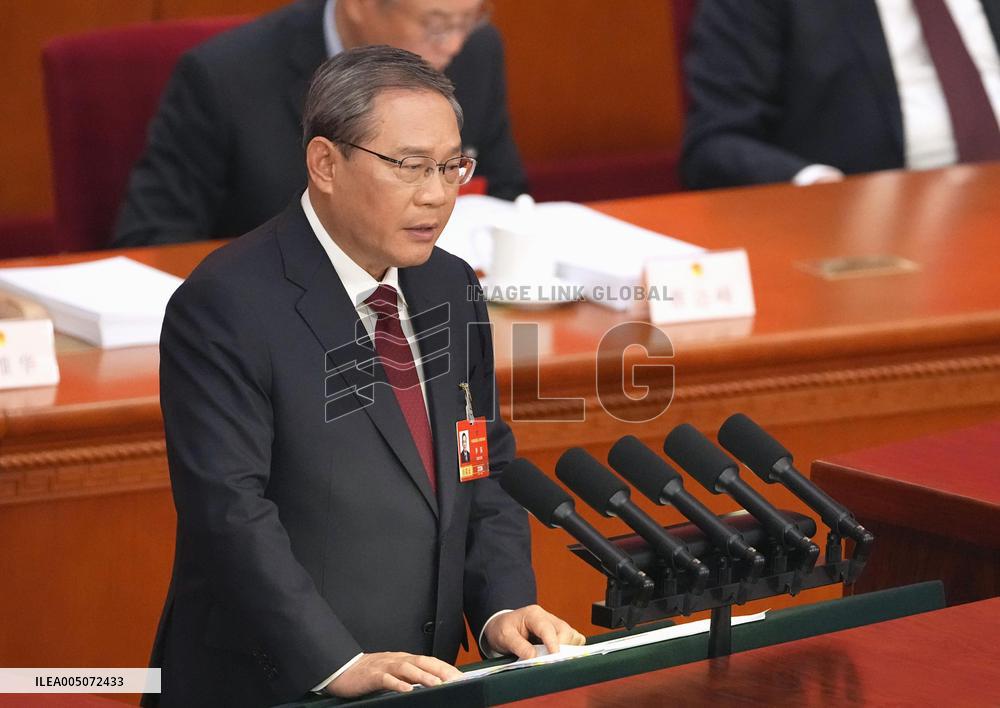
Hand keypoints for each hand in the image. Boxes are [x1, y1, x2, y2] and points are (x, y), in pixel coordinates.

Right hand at [325, 652, 462, 696]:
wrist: (343, 670)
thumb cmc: (369, 674)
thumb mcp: (393, 673)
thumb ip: (409, 677)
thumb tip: (430, 685)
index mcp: (404, 659)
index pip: (429, 661)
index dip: (445, 667)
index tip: (460, 676)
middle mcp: (397, 660)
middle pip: (423, 662)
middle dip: (441, 670)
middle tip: (456, 679)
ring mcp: (385, 666)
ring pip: (408, 668)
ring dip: (424, 676)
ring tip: (437, 684)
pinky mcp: (373, 676)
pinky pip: (387, 679)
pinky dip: (398, 684)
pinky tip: (407, 690)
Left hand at [483, 604, 585, 658]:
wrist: (502, 627)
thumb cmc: (503, 629)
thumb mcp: (504, 636)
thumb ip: (519, 646)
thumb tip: (534, 657)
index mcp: (534, 614)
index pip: (548, 628)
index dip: (553, 644)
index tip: (555, 657)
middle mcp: (547, 617)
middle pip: (565, 631)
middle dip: (562, 647)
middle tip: (551, 662)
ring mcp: (555, 624)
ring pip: (572, 635)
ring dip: (567, 648)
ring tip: (553, 659)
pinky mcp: (560, 632)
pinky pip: (574, 639)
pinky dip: (570, 648)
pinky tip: (558, 655)